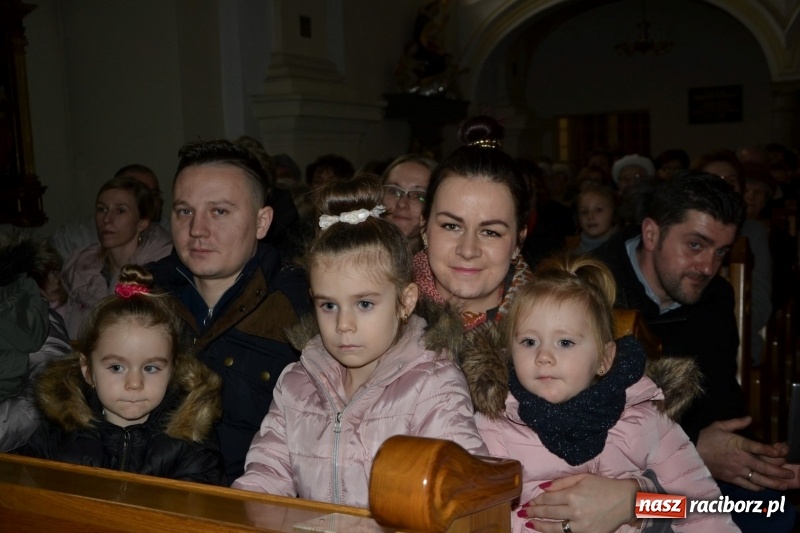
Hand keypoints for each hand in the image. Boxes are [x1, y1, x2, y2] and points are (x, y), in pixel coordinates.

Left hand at [519, 474, 638, 532]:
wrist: (626, 501)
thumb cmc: (603, 486)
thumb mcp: (582, 477)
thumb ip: (561, 482)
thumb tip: (543, 488)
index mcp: (573, 494)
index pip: (548, 499)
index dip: (536, 501)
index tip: (528, 502)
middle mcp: (575, 511)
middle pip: (548, 513)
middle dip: (533, 513)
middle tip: (523, 513)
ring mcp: (581, 526)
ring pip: (555, 528)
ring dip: (539, 526)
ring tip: (529, 524)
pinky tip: (547, 531)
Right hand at [696, 417, 794, 489]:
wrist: (691, 453)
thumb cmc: (705, 438)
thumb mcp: (719, 426)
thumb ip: (736, 423)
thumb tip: (749, 418)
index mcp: (738, 444)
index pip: (759, 448)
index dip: (772, 450)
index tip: (782, 452)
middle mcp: (740, 458)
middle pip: (764, 466)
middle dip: (779, 471)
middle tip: (790, 474)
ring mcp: (736, 470)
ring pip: (759, 479)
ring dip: (773, 483)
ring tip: (783, 485)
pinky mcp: (731, 478)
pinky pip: (748, 485)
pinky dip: (758, 487)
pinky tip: (764, 487)